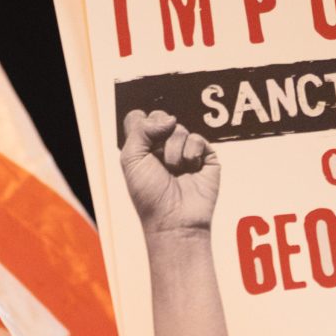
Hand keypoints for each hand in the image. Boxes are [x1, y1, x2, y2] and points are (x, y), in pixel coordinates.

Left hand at [119, 109, 220, 236]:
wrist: (174, 218)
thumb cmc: (149, 195)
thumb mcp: (131, 159)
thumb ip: (141, 130)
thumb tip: (169, 119)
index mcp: (141, 148)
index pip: (139, 118)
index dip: (141, 124)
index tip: (143, 144)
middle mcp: (162, 147)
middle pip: (160, 117)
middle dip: (158, 137)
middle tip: (158, 160)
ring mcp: (183, 150)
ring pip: (178, 128)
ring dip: (173, 152)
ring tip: (174, 171)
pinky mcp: (204, 155)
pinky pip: (197, 138)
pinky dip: (191, 154)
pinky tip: (189, 169)